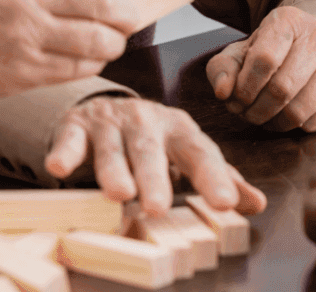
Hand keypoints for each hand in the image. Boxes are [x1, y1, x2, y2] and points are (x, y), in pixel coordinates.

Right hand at [0, 0, 138, 108]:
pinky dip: (92, 64)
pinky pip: (77, 67)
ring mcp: (26, 35)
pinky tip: (88, 59)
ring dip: (114, 44)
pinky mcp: (24, 70)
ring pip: (96, 40)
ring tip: (113, 43)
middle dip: (126, 15)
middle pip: (103, 2)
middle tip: (130, 20)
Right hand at [45, 96, 267, 216]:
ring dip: (114, 170)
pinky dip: (65, 151)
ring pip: (113, 148)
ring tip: (119, 194)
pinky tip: (59, 167)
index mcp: (180, 130)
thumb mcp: (188, 154)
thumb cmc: (157, 141)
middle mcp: (148, 122)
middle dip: (156, 178)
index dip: (213, 176)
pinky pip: (71, 139)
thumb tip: (257, 204)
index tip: (225, 203)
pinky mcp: (77, 126)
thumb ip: (220, 178)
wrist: (108, 108)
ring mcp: (112, 122)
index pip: (200, 153)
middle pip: (152, 151)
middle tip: (158, 207)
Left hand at [205, 7, 315, 131]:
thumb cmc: (272, 50)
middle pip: (282, 88)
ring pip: (301, 110)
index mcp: (288, 20)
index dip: (245, 88)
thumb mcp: (242, 52)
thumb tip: (223, 92)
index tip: (235, 98)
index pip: (264, 60)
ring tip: (265, 118)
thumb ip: (222, 69)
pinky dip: (299, 127)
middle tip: (247, 114)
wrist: (314, 43)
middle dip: (257, 111)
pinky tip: (288, 116)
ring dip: (275, 123)